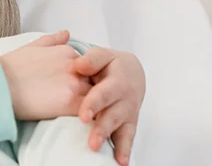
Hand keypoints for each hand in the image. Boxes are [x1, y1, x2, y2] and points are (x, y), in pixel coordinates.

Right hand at [0, 30, 92, 120]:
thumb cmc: (9, 68)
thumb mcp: (31, 47)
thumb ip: (52, 40)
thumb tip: (67, 33)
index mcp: (67, 51)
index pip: (90, 67)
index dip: (85, 79)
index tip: (77, 90)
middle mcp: (75, 65)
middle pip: (97, 81)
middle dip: (93, 93)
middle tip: (89, 105)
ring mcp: (74, 84)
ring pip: (98, 98)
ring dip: (95, 107)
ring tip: (90, 118)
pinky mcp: (71, 103)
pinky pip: (91, 113)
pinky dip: (91, 119)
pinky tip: (86, 125)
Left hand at [74, 47, 145, 165]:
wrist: (132, 73)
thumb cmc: (110, 65)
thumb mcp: (102, 56)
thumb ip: (92, 59)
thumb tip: (79, 66)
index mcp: (117, 80)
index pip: (103, 93)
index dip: (93, 104)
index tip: (83, 116)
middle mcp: (125, 99)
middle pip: (113, 115)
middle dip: (102, 129)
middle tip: (92, 142)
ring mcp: (128, 113)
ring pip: (120, 128)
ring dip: (111, 141)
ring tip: (98, 150)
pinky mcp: (129, 124)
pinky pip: (128, 138)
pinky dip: (125, 150)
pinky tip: (120, 162)